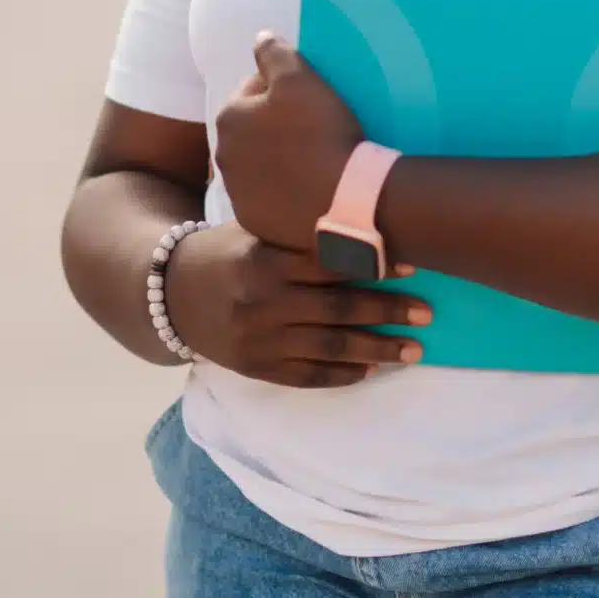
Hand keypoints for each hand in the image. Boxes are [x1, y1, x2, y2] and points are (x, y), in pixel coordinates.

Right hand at [164, 224, 428, 387]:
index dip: (373, 265)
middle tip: (426, 313)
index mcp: (264, 259)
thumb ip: (301, 234)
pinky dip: (342, 374)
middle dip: (387, 311)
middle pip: (337, 309)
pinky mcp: (256, 367)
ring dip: (377, 350)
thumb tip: (370, 222)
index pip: (329, 263)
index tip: (412, 265)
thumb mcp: (255, 231)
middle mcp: (262, 301)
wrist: (172, 294)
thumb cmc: (227, 252)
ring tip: (414, 350)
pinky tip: (372, 369)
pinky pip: (307, 376)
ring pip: (328, 348)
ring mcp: (259, 339)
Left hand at [214, 35, 366, 253]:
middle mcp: (222, 156)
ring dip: (277, 159)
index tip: (311, 100)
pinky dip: (283, 192)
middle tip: (313, 129)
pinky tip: (309, 188)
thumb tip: (260, 37)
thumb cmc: (321, 133)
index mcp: (229, 118)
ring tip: (313, 160)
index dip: (282, 90)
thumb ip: (274, 53)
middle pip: (252, 130)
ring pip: (258, 165)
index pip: (252, 90)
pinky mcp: (255, 222)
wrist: (346, 200)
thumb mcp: (300, 80)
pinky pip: (269, 198)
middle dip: (274, 126)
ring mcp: (237, 194)